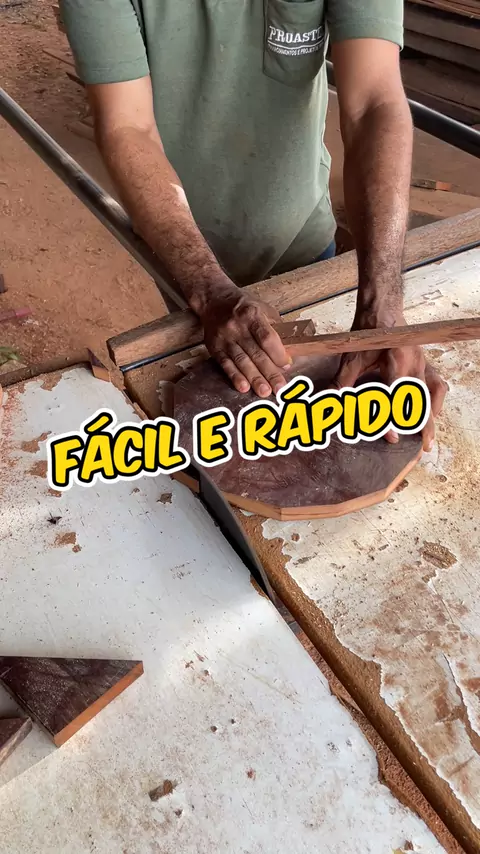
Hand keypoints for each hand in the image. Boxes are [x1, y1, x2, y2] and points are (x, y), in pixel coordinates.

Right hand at [200, 287, 290, 396]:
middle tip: (279, 388)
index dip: (277, 354)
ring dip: (254, 378)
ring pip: (242, 361)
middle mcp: (237, 327)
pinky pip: (226, 364)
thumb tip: (288, 350)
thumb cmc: (243, 306)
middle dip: (269, 372)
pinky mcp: (215, 347)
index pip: (267, 338)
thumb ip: (275, 327)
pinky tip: (243, 387)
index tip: (287, 365)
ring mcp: (225, 338)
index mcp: (252, 315)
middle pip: (256, 353)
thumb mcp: (262, 308)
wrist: (213, 301)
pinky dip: (235, 377)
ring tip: (264, 392)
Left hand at [332, 312, 447, 450]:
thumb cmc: (366, 334)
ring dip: (432, 415)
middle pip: (420, 399)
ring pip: (432, 393)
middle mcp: (413, 362)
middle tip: (421, 447)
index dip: (393, 418)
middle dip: (421, 424)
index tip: (391, 437)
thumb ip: (342, 383)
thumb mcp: (351, 359)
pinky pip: (436, 384)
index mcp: (394, 359)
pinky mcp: (425, 363)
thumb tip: (328, 403)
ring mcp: (422, 362)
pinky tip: (432, 415)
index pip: (394, 395)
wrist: (382, 312)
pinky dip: (435, 401)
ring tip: (428, 436)